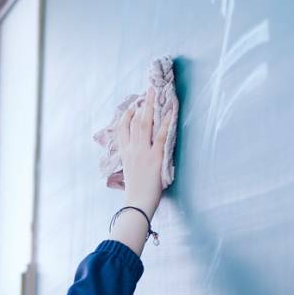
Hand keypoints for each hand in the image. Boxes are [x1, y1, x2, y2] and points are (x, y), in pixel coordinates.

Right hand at [118, 85, 173, 218]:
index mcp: (125, 154)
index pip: (123, 128)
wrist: (137, 204)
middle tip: (147, 90)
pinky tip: (170, 110)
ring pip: (145, 123)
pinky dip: (166, 121)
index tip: (134, 105)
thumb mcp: (129, 173)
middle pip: (135, 121)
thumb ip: (131, 161)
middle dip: (141, 104)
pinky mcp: (155, 157)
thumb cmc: (135, 193)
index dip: (128, 114)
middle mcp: (132, 149)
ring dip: (151, 106)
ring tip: (156, 92)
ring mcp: (143, 152)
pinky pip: (161, 135)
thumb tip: (136, 156)